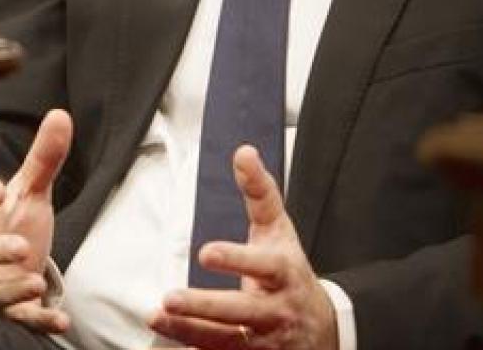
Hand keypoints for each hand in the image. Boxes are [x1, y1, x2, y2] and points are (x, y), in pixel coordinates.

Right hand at [0, 109, 72, 332]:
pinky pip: (15, 319)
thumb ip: (43, 160)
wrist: (2, 275)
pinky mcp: (4, 313)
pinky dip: (35, 320)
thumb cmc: (10, 228)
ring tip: (36, 282)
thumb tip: (61, 114)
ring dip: (11, 289)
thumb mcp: (29, 195)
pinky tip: (58, 318)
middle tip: (20, 246)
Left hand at [148, 145, 337, 349]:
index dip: (237, 260)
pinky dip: (195, 349)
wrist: (324, 329)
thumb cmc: (291, 273)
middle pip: (241, 310)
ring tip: (159, 317)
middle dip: (205, 306)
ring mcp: (265, 340)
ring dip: (190, 331)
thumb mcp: (280, 231)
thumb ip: (260, 193)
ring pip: (227, 340)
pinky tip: (169, 340)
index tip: (205, 252)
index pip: (264, 266)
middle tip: (170, 297)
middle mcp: (276, 310)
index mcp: (284, 273)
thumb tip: (243, 153)